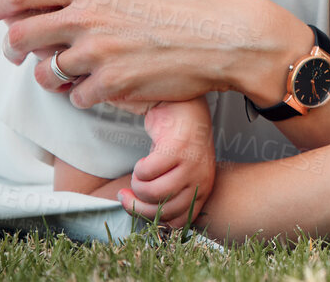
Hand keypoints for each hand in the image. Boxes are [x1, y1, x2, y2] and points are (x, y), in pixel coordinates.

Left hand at [0, 0, 306, 108]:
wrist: (231, 37)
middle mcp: (90, 18)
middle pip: (24, 35)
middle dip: (13, 44)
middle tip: (16, 51)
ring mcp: (100, 54)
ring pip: (47, 72)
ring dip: (49, 75)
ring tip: (61, 74)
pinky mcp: (114, 84)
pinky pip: (78, 96)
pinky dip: (83, 95)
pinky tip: (96, 88)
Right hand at [121, 99, 215, 227]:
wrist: (186, 109)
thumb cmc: (178, 146)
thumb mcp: (180, 175)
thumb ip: (169, 195)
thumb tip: (140, 215)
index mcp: (204, 189)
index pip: (179, 221)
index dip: (154, 219)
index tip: (138, 209)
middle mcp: (201, 179)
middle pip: (162, 210)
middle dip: (136, 206)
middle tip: (125, 194)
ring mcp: (191, 164)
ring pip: (153, 193)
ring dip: (137, 186)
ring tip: (138, 175)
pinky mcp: (177, 148)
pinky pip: (148, 171)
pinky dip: (139, 169)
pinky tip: (143, 160)